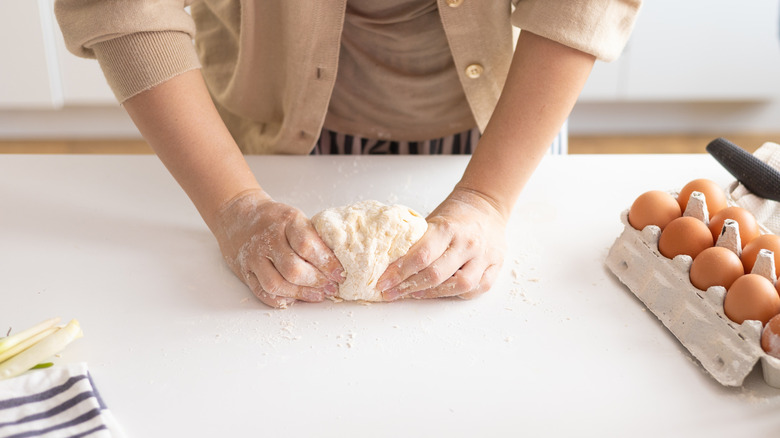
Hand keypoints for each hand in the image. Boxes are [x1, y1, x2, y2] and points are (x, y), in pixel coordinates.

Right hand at [214, 189, 343, 307]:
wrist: (238, 215)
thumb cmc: (274, 218)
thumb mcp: (295, 217)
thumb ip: (312, 237)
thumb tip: (337, 263)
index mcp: (286, 221)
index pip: (307, 245)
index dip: (327, 263)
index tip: (340, 273)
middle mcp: (268, 239)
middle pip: (293, 269)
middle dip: (316, 282)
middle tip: (331, 287)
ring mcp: (254, 257)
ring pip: (276, 284)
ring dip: (301, 294)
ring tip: (318, 295)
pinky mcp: (245, 271)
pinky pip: (262, 292)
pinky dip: (281, 300)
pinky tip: (295, 298)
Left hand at [378, 187, 506, 300]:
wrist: (486, 205)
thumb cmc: (454, 215)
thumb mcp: (433, 221)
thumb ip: (417, 242)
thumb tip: (390, 266)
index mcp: (448, 227)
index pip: (421, 256)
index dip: (399, 272)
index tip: (383, 282)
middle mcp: (467, 243)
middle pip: (436, 274)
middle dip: (408, 287)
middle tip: (391, 293)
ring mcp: (484, 256)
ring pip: (458, 285)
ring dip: (432, 293)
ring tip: (414, 295)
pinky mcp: (496, 266)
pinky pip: (477, 289)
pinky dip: (458, 294)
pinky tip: (442, 293)